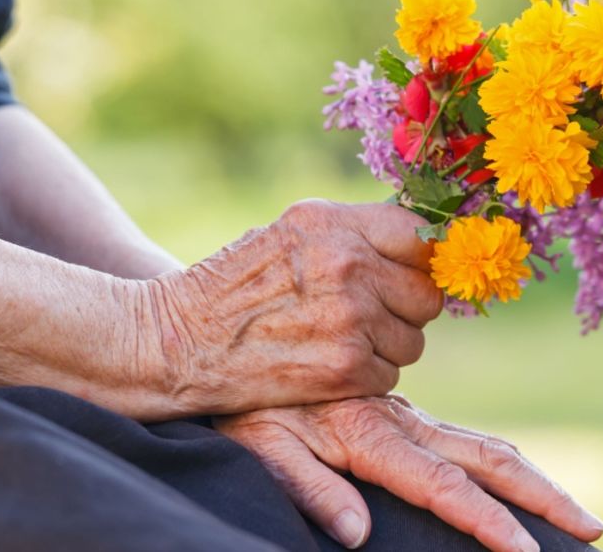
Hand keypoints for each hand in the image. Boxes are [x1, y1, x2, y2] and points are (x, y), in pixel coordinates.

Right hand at [140, 200, 442, 415]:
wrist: (177, 342)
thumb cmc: (233, 287)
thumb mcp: (288, 233)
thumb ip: (352, 234)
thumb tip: (422, 243)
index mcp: (333, 222)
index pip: (418, 234)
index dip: (419, 259)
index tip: (407, 274)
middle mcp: (347, 263)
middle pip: (425, 294)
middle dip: (404, 310)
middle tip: (366, 317)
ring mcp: (350, 316)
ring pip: (412, 340)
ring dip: (385, 348)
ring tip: (336, 341)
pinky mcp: (346, 367)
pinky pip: (390, 377)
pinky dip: (365, 380)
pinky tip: (325, 367)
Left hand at [213, 396, 602, 551]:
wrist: (233, 339)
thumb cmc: (242, 402)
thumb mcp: (262, 443)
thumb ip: (307, 484)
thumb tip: (357, 534)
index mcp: (368, 433)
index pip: (440, 484)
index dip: (485, 520)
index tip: (527, 551)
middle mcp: (397, 421)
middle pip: (484, 459)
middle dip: (540, 496)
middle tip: (590, 528)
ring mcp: (403, 415)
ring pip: (482, 446)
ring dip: (533, 478)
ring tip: (576, 512)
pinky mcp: (398, 413)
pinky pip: (463, 437)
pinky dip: (503, 460)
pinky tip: (521, 479)